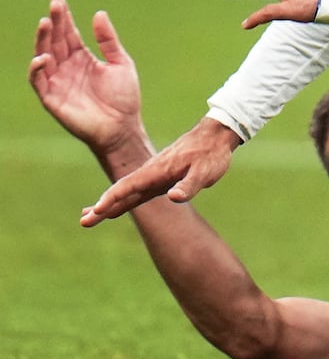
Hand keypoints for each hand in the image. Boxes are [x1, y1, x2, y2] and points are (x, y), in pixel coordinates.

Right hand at [29, 0, 142, 154]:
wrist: (123, 127)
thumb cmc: (124, 98)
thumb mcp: (120, 63)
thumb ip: (108, 40)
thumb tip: (99, 13)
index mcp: (82, 58)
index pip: (68, 34)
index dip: (63, 18)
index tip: (58, 0)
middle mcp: (67, 68)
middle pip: (55, 42)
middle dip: (53, 24)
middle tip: (54, 6)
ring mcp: (58, 82)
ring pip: (43, 57)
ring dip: (42, 41)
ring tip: (46, 24)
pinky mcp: (52, 98)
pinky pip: (39, 82)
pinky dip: (38, 69)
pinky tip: (43, 57)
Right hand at [80, 116, 241, 225]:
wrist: (216, 136)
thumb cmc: (211, 154)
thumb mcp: (205, 171)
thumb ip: (189, 185)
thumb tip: (173, 197)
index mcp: (157, 170)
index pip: (129, 186)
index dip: (112, 199)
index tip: (97, 211)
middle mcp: (150, 173)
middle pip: (121, 191)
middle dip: (102, 207)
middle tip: (83, 222)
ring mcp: (153, 176)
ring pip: (126, 193)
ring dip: (108, 206)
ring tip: (88, 218)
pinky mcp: (159, 180)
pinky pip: (136, 193)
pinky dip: (121, 201)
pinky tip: (113, 210)